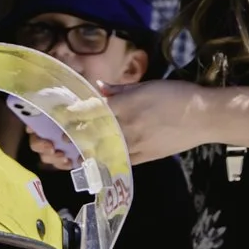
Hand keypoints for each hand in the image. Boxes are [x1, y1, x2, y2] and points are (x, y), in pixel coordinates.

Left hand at [32, 80, 206, 168]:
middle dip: (62, 139)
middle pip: (86, 137)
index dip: (66, 117)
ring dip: (74, 154)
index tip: (47, 118)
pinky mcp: (142, 158)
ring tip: (55, 153)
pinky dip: (96, 161)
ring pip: (97, 152)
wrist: (205, 118)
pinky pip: (113, 161)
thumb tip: (97, 89)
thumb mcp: (146, 87)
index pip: (88, 113)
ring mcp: (134, 146)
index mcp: (126, 107)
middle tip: (43, 140)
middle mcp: (126, 129)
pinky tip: (82, 161)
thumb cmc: (177, 97)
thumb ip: (119, 90)